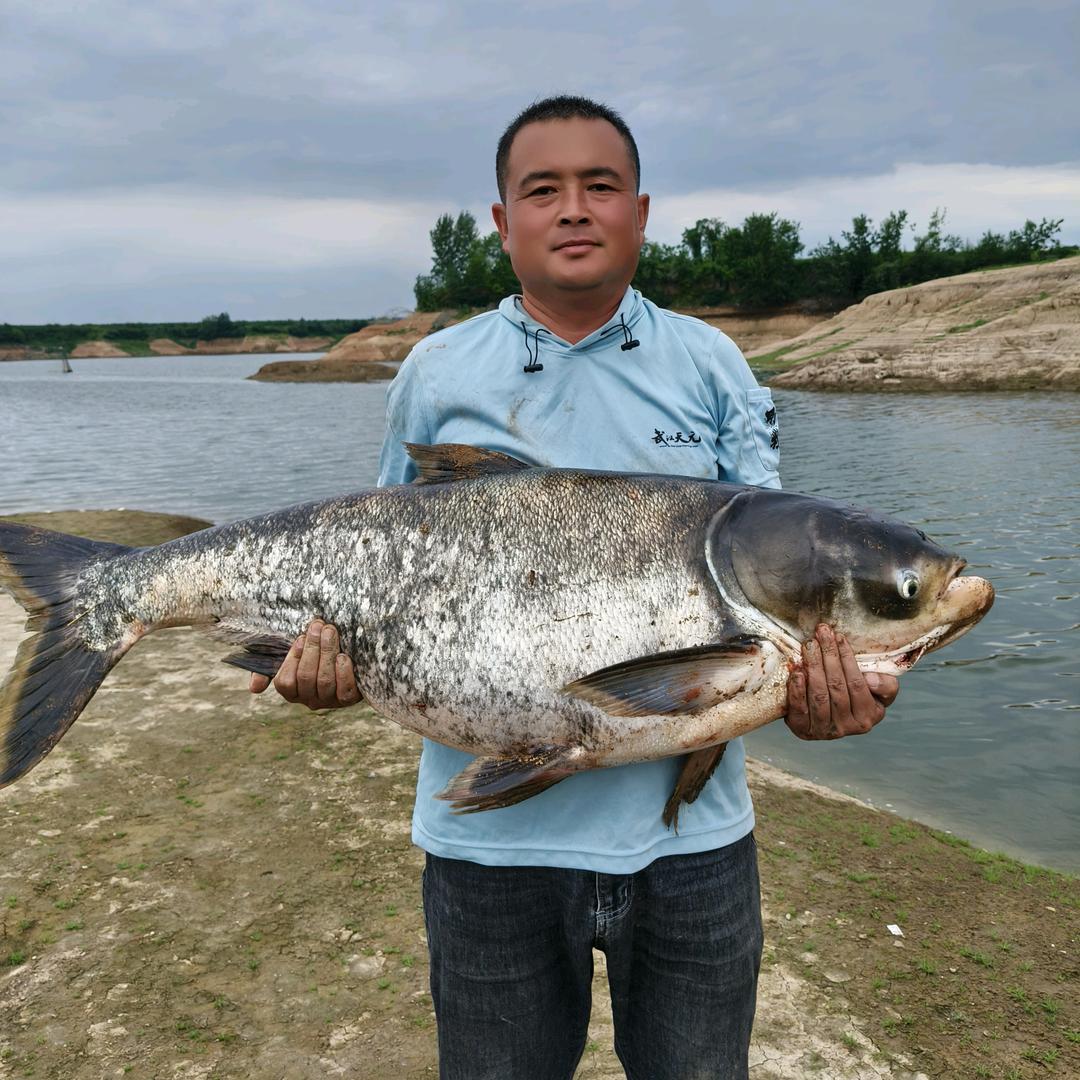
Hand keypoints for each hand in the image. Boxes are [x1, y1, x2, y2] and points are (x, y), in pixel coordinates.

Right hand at [249, 619, 361, 710]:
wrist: (344, 651)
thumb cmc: (311, 652)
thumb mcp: (287, 656)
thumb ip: (267, 667)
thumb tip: (254, 688)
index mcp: (291, 691)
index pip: (285, 682)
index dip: (292, 659)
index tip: (300, 637)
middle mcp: (309, 700)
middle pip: (306, 677)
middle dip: (312, 648)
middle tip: (319, 626)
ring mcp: (329, 701)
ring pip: (325, 681)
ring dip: (327, 653)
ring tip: (330, 632)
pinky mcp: (348, 698)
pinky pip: (345, 690)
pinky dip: (344, 672)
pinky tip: (343, 656)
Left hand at [785, 624, 898, 739]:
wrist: (825, 717)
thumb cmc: (854, 697)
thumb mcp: (878, 691)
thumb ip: (885, 685)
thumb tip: (869, 678)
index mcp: (869, 716)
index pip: (857, 683)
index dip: (847, 658)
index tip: (839, 636)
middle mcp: (848, 727)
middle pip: (836, 686)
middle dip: (828, 655)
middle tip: (821, 633)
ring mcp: (824, 731)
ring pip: (819, 695)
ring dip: (813, 667)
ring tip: (809, 646)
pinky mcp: (803, 730)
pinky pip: (800, 710)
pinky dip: (798, 690)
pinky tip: (797, 673)